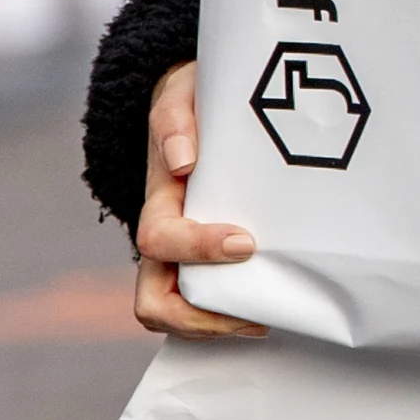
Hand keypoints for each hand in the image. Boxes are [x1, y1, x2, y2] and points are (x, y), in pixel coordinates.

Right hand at [133, 62, 266, 339]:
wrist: (193, 104)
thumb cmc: (192, 102)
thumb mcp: (181, 95)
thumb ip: (177, 119)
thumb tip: (183, 159)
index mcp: (159, 197)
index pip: (161, 239)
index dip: (197, 249)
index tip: (245, 243)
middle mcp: (163, 233)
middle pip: (153, 301)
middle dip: (201, 316)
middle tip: (256, 313)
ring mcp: (178, 252)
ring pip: (173, 312)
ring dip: (214, 325)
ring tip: (264, 318)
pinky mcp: (200, 260)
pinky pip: (199, 303)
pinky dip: (225, 316)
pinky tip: (266, 307)